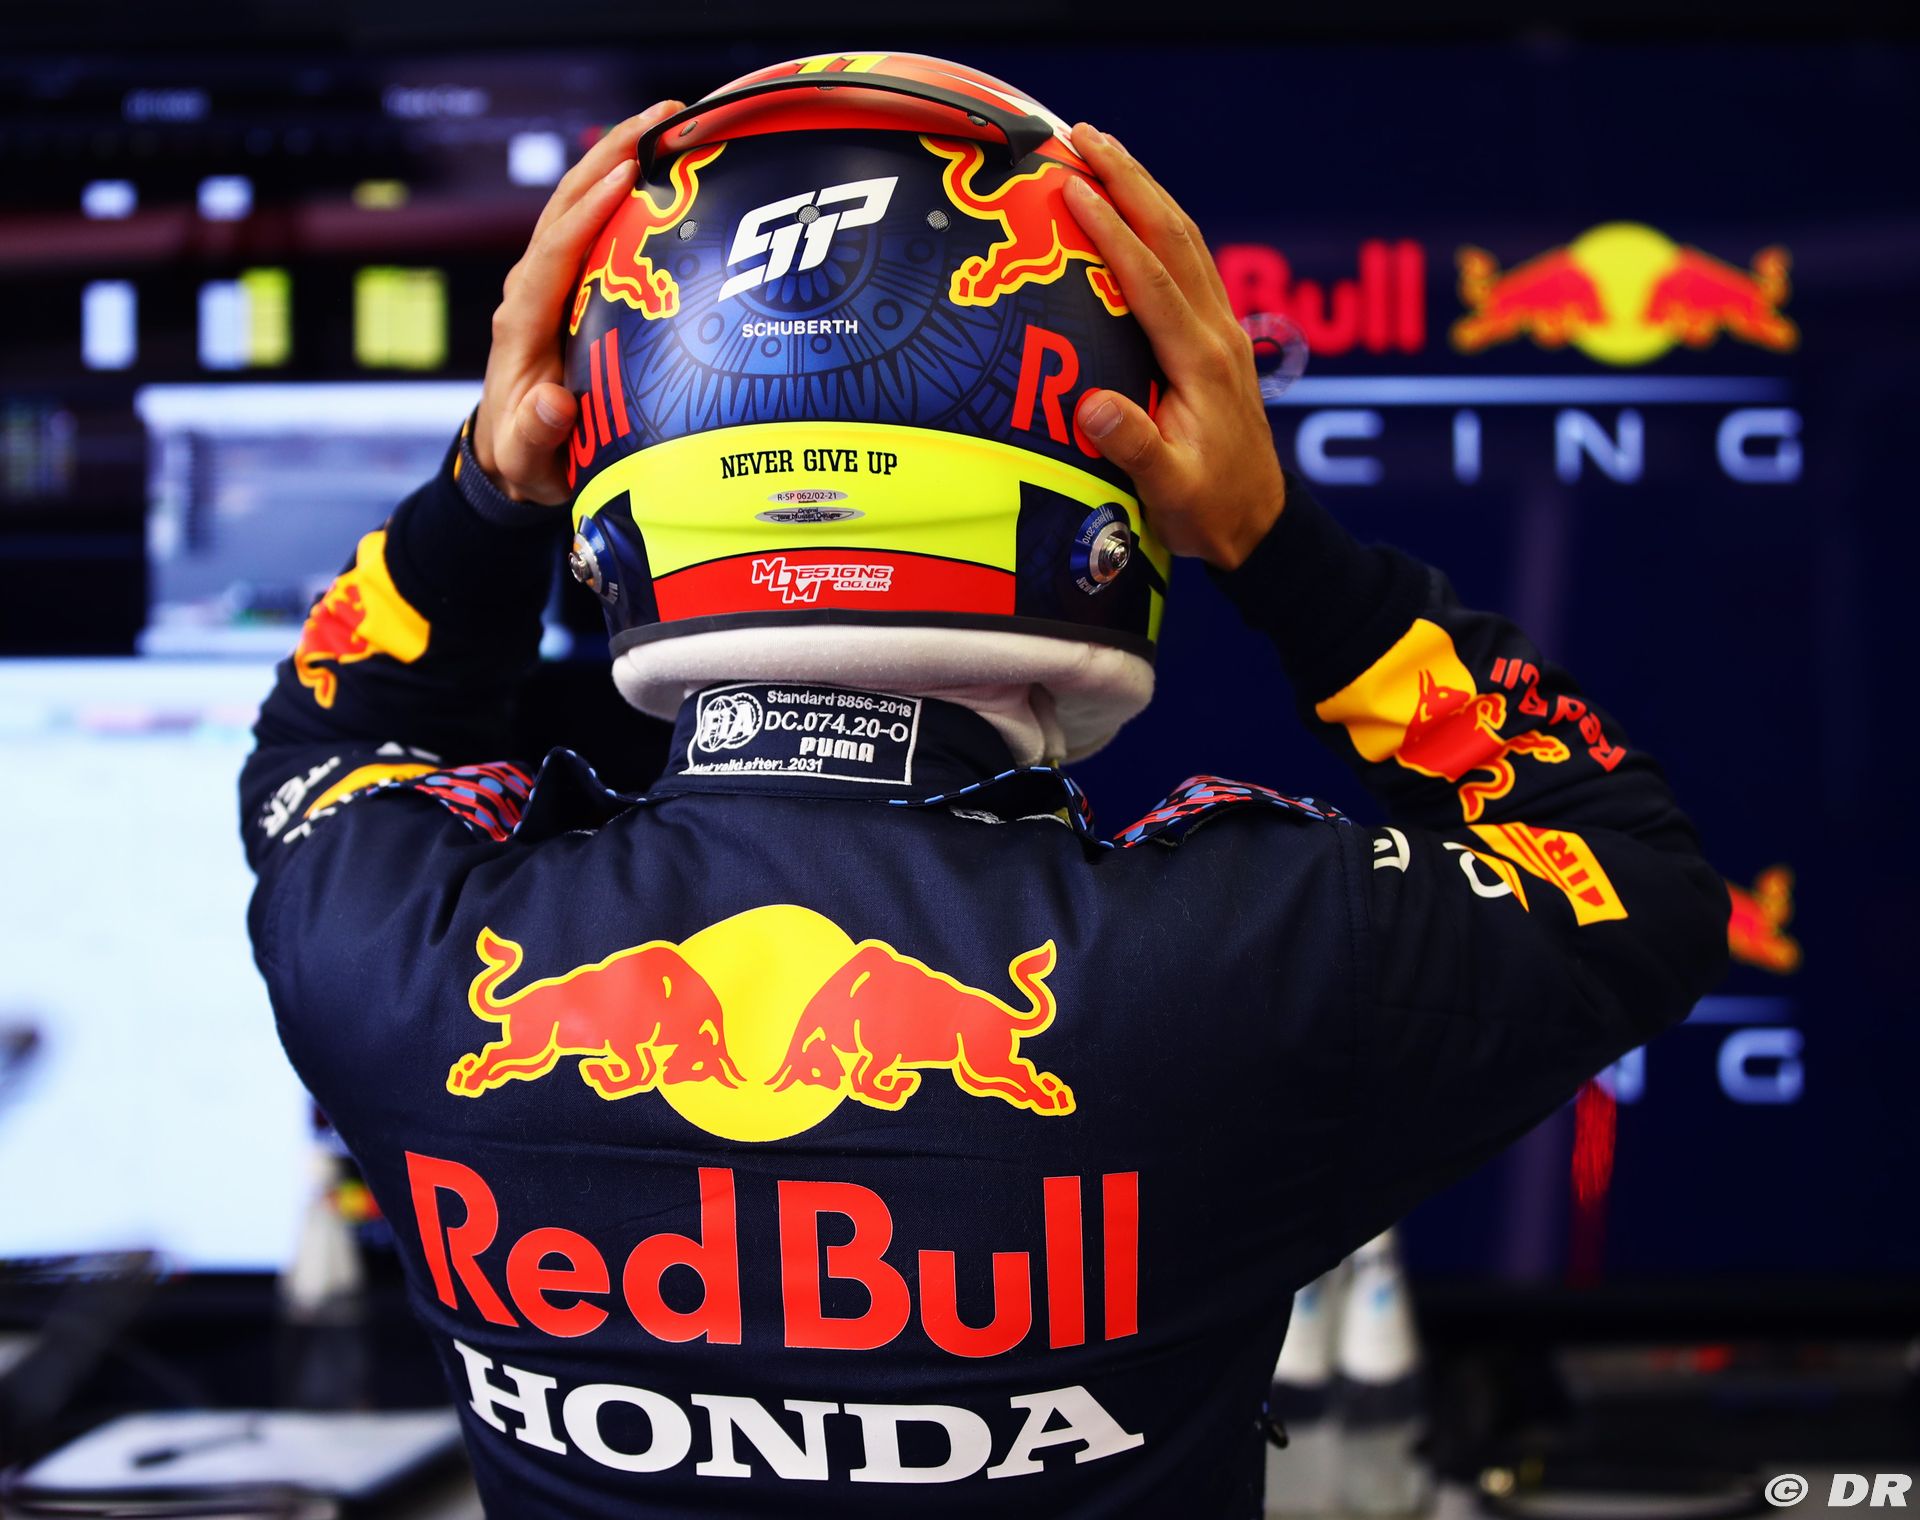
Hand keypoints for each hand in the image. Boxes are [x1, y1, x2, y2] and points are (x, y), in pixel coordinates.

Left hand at [471, 99, 682, 503]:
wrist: (511, 458)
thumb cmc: (526, 459)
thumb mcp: (530, 458)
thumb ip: (538, 431)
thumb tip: (552, 402)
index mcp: (523, 324)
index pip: (555, 252)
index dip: (590, 211)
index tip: (630, 174)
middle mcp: (531, 292)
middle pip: (566, 207)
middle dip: (610, 155)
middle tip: (662, 115)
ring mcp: (548, 284)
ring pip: (579, 206)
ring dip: (618, 157)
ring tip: (668, 119)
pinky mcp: (568, 287)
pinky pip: (593, 227)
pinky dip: (622, 189)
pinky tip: (661, 167)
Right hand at [1062, 123, 1285, 570]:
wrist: (1262, 523)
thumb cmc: (1210, 510)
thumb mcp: (1169, 490)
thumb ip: (1134, 446)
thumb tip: (1092, 403)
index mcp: (1200, 362)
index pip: (1149, 279)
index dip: (1109, 229)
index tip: (1070, 186)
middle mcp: (1215, 334)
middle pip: (1173, 237)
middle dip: (1129, 180)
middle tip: (1082, 135)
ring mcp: (1221, 331)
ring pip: (1185, 241)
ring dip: (1146, 190)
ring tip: (1103, 150)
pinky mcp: (1216, 339)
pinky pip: (1188, 264)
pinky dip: (1158, 223)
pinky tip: (1135, 208)